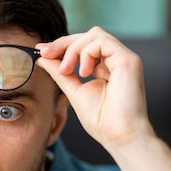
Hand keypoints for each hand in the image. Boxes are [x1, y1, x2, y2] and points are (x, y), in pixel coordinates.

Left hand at [36, 27, 154, 150]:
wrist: (118, 135)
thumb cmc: (101, 120)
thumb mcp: (74, 91)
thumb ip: (60, 73)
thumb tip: (43, 58)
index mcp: (105, 67)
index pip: (83, 46)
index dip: (62, 46)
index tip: (42, 52)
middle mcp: (116, 60)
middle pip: (88, 36)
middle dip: (63, 43)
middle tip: (46, 54)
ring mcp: (123, 58)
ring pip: (95, 34)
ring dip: (73, 49)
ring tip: (66, 70)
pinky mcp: (128, 60)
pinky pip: (102, 41)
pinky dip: (86, 52)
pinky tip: (82, 72)